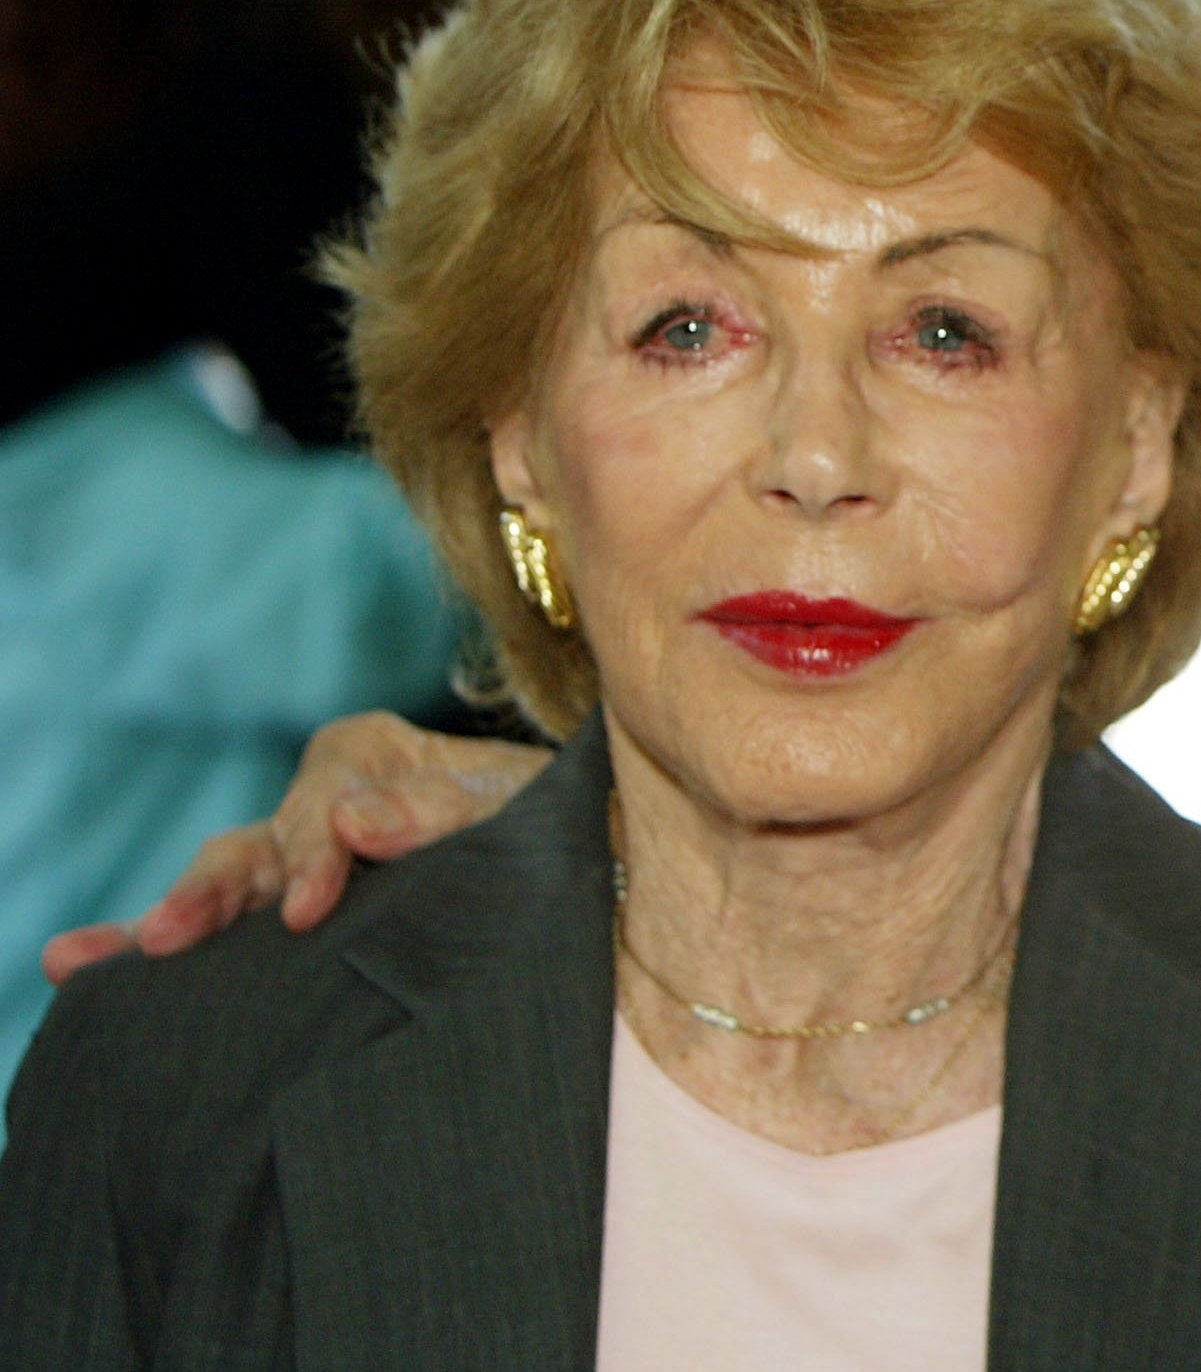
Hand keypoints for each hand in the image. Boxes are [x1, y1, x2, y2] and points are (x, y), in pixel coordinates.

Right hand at [40, 713, 549, 982]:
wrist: (596, 872)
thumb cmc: (557, 828)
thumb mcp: (521, 810)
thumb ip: (443, 810)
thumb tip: (351, 820)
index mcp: (376, 757)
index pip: (326, 794)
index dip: (311, 852)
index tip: (309, 909)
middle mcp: (326, 807)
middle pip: (257, 840)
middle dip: (212, 892)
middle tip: (169, 937)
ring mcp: (304, 867)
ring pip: (228, 888)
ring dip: (169, 920)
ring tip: (86, 961)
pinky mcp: (300, 925)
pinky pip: (227, 934)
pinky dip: (152, 947)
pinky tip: (78, 969)